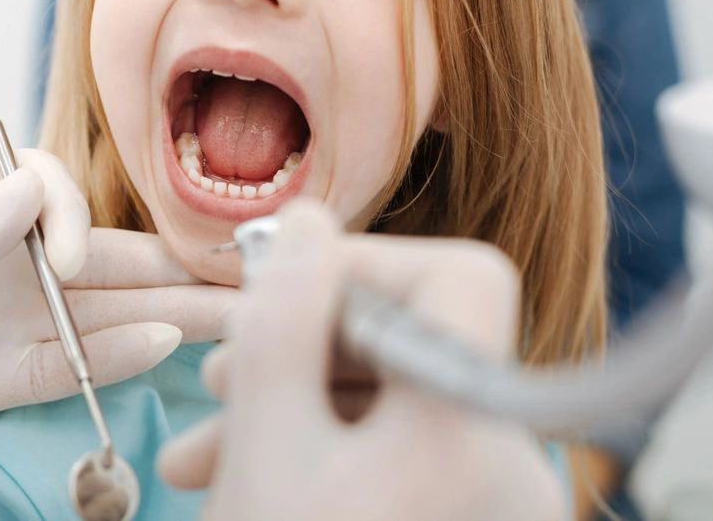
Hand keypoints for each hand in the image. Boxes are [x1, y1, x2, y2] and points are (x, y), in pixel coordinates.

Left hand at [0, 151, 236, 474]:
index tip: (57, 258)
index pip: (55, 195)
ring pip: (102, 314)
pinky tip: (164, 348)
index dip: (73, 223)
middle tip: (253, 270)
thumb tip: (38, 197)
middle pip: (104, 255)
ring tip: (242, 315)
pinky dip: (114, 359)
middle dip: (173, 260)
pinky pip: (63, 367)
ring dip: (169, 312)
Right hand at [157, 199, 562, 520]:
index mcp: (470, 430)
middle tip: (223, 366)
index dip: (369, 260)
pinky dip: (326, 449)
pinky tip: (242, 471)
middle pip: (419, 341)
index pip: (464, 279)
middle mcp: (506, 465)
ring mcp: (490, 506)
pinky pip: (399, 458)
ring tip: (206, 433)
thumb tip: (305, 221)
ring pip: (395, 404)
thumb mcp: (262, 439)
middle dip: (306, 338)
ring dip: (297, 397)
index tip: (280, 280)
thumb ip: (282, 316)